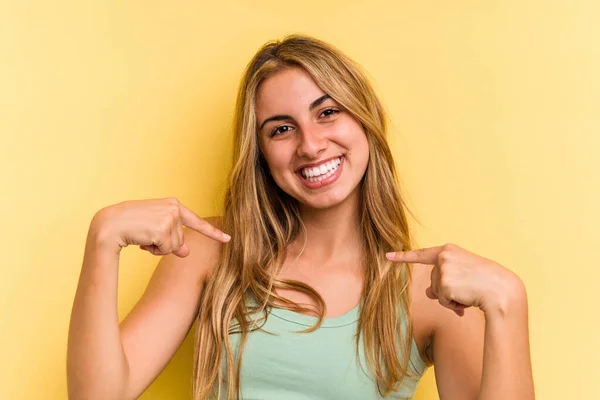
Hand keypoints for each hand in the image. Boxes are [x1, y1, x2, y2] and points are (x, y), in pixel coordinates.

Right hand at [90, 197, 230, 257]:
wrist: (109, 225)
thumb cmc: (129, 227)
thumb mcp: (154, 232)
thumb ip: (173, 239)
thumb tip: (186, 252)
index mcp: (172, 205)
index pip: (196, 221)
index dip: (212, 232)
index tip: (228, 239)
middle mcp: (174, 208)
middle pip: (181, 240)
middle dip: (165, 245)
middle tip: (146, 236)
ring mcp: (170, 217)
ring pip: (174, 246)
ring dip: (157, 247)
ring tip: (142, 236)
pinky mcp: (164, 227)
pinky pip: (166, 249)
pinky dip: (154, 249)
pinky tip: (141, 239)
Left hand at [386, 243, 523, 315]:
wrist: (501, 290)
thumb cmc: (485, 283)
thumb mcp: (462, 276)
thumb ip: (443, 280)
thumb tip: (428, 293)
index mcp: (449, 250)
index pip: (422, 254)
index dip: (403, 257)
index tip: (388, 256)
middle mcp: (444, 256)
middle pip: (432, 280)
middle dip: (445, 290)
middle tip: (466, 290)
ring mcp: (443, 269)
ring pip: (436, 292)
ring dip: (450, 298)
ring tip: (468, 294)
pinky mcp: (445, 283)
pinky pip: (441, 300)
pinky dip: (453, 305)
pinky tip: (466, 300)